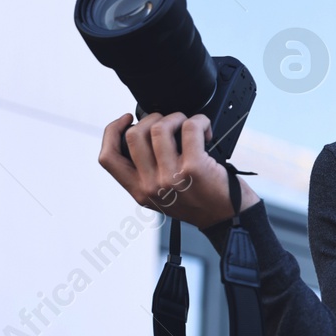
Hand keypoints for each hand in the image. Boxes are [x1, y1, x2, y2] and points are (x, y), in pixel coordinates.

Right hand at [97, 111, 259, 227]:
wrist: (228, 218)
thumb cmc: (199, 201)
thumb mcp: (162, 195)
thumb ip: (146, 172)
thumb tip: (139, 132)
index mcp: (139, 192)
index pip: (108, 158)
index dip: (111, 131)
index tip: (125, 119)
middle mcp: (152, 186)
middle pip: (133, 135)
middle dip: (151, 119)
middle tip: (168, 122)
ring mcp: (171, 177)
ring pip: (159, 128)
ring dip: (176, 117)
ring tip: (187, 124)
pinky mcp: (195, 168)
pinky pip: (190, 128)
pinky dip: (199, 121)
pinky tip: (205, 129)